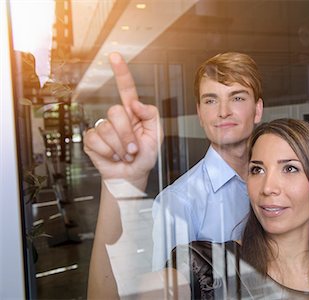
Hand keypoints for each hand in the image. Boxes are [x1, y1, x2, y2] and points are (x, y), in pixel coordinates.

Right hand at [83, 52, 162, 183]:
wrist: (132, 175)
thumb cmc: (144, 156)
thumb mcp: (156, 135)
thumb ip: (151, 115)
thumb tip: (136, 103)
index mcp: (132, 113)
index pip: (126, 88)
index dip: (120, 72)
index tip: (115, 56)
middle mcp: (117, 118)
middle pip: (116, 112)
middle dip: (127, 134)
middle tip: (133, 148)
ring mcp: (103, 127)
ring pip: (107, 128)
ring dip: (120, 146)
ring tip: (125, 153)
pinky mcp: (92, 140)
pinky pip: (97, 141)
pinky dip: (109, 152)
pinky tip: (113, 156)